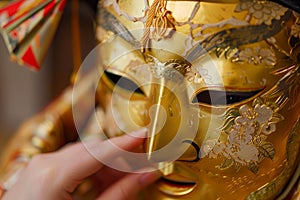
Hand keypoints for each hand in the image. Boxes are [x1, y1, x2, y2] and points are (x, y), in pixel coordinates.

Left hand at [3, 129, 158, 199]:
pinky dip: (92, 169)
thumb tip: (146, 175)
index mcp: (54, 176)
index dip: (126, 143)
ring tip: (128, 176)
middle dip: (120, 156)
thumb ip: (119, 194)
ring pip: (84, 154)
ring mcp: (41, 164)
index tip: (145, 134)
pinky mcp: (41, 169)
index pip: (99, 151)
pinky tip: (107, 180)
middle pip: (93, 150)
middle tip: (144, 163)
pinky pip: (73, 161)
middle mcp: (45, 163)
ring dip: (107, 164)